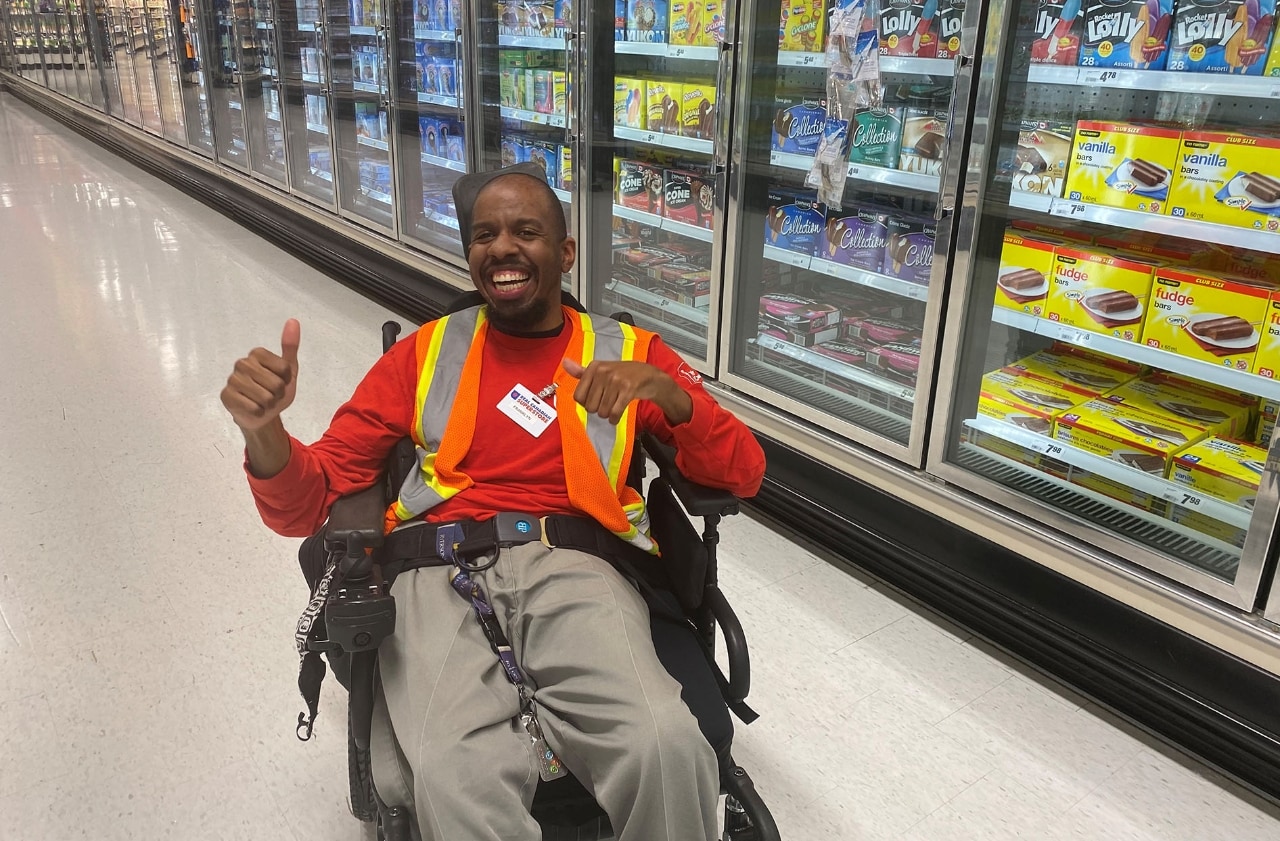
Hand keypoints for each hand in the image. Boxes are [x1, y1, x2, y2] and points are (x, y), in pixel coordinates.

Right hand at [221, 320, 300, 431]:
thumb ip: (290, 347)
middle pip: (276, 384)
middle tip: (271, 394)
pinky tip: (253, 409)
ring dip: (269, 404)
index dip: (287, 380)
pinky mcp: (226, 396)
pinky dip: (258, 412)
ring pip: (266, 398)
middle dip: (278, 394)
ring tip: (262, 402)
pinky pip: (254, 408)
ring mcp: (232, 379)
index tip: (280, 381)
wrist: (262, 415)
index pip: (285, 368)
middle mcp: (242, 363)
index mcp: (257, 354)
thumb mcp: (289, 370)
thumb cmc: (275, 391)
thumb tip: (293, 321)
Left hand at [563, 358, 691, 425]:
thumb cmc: (622, 374)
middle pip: (590, 406)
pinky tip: (617, 415)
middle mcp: (603, 372)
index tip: (595, 399)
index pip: (578, 397)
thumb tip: (564, 363)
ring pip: (602, 411)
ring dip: (608, 414)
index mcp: (594, 367)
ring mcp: (616, 380)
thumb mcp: (601, 370)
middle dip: (598, 409)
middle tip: (607, 402)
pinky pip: (615, 412)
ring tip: (614, 406)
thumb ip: (581, 372)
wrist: (648, 375)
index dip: (586, 403)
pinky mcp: (628, 389)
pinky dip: (615, 418)